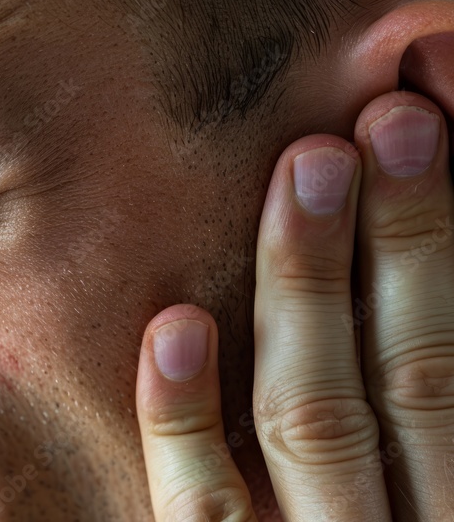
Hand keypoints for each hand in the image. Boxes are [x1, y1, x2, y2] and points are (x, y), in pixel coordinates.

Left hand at [136, 91, 453, 520]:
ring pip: (315, 423)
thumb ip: (430, 404)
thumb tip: (415, 278)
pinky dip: (184, 422)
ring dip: (311, 289)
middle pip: (410, 377)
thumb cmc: (396, 515)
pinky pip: (206, 517)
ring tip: (303, 173)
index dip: (447, 246)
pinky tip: (176, 325)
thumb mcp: (429, 472)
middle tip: (379, 122)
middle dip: (402, 241)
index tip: (430, 131)